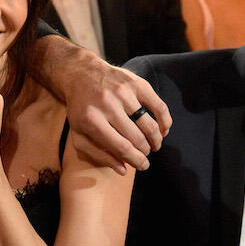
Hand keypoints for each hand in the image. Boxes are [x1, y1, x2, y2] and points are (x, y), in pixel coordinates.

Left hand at [63, 59, 170, 173]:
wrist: (81, 74)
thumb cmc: (80, 109)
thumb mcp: (78, 133)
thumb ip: (97, 154)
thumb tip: (123, 170)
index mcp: (91, 120)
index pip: (121, 147)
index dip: (136, 160)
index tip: (143, 166)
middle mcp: (108, 105)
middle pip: (137, 137)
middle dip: (145, 151)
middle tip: (146, 154)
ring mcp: (123, 93)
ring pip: (149, 124)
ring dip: (156, 139)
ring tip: (154, 145)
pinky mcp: (136, 83)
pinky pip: (159, 106)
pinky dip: (165, 121)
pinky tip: (163, 130)